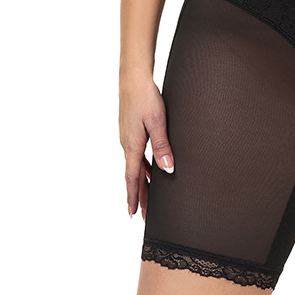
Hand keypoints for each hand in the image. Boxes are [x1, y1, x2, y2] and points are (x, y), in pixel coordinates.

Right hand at [119, 70, 174, 219]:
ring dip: (140, 182)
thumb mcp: (157, 122)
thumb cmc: (146, 98)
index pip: (132, 178)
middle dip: (138, 195)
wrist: (134, 79)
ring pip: (134, 166)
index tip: (133, 214)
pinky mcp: (131, 130)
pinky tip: (149, 169)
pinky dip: (141, 167)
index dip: (133, 197)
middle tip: (143, 215)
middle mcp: (127, 144)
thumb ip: (162, 146)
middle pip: (133, 176)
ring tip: (148, 197)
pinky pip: (136, 155)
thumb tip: (167, 170)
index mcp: (132, 145)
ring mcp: (128, 137)